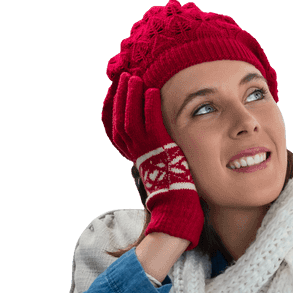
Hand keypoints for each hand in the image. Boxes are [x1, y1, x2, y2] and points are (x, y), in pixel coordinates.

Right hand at [109, 72, 204, 249]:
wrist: (178, 216)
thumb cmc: (176, 197)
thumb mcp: (162, 172)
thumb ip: (158, 156)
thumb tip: (158, 144)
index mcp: (135, 158)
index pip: (115, 127)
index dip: (113, 107)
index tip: (115, 89)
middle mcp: (136, 155)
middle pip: (119, 119)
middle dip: (120, 96)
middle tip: (123, 77)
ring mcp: (147, 154)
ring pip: (131, 119)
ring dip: (131, 96)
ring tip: (134, 77)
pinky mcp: (160, 153)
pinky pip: (152, 126)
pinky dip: (151, 107)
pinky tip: (153, 90)